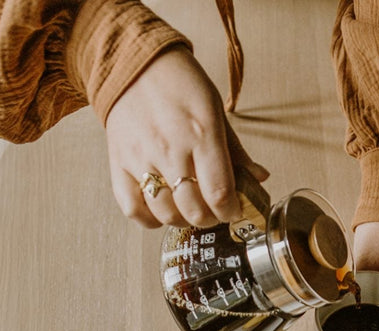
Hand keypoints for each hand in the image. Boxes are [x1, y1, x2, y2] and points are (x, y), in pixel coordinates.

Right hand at [105, 46, 268, 227]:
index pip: (219, 193)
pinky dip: (150, 219)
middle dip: (210, 218)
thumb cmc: (178, 84)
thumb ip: (236, 151)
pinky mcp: (120, 164)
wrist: (134, 63)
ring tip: (189, 208)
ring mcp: (142, 159)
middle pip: (194, 210)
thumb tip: (259, 177)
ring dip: (183, 220)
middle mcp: (171, 150)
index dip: (230, 211)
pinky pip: (133, 209)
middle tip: (213, 210)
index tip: (233, 210)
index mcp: (201, 134)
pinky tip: (162, 211)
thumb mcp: (215, 110)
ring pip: (166, 214)